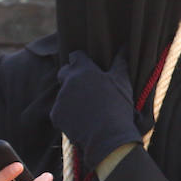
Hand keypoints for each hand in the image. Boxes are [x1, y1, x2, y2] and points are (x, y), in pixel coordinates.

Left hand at [51, 50, 140, 164]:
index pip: (76, 56)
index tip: (89, 67)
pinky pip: (60, 111)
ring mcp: (60, 98)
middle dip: (72, 76)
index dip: (82, 61)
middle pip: (64, 72)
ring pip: (63, 93)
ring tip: (89, 109)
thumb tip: (125, 45)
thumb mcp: (123, 81)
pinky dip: (68, 114)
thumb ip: (121, 61)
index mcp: (84, 69)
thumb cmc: (118, 105)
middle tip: (87, 88)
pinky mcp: (55, 115)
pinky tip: (82, 121)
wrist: (108, 136)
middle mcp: (68, 80)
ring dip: (72, 97)